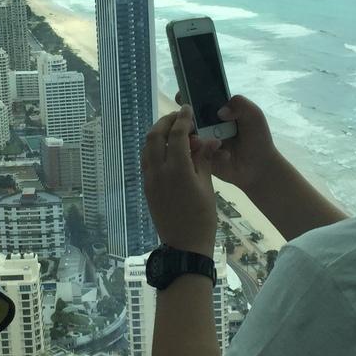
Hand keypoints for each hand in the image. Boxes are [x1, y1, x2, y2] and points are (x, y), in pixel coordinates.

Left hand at [142, 106, 219, 256]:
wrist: (185, 245)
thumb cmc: (202, 217)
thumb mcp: (207, 186)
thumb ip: (204, 159)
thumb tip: (209, 140)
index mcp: (177, 169)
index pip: (177, 135)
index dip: (183, 119)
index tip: (188, 110)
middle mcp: (158, 171)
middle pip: (155, 136)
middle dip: (166, 122)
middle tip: (179, 117)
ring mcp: (149, 179)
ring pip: (147, 147)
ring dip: (158, 134)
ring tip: (173, 131)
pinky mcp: (146, 187)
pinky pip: (146, 160)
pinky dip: (154, 149)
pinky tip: (167, 150)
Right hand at [181, 94, 281, 192]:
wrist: (259, 167)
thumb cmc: (258, 138)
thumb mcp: (254, 115)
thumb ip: (240, 104)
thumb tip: (221, 111)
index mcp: (216, 111)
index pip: (198, 100)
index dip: (188, 96)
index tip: (182, 97)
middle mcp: (206, 125)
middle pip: (186, 117)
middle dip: (183, 118)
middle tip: (192, 123)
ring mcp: (202, 142)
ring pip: (186, 135)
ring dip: (191, 136)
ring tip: (203, 140)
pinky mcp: (201, 158)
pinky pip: (192, 153)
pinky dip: (200, 151)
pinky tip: (221, 154)